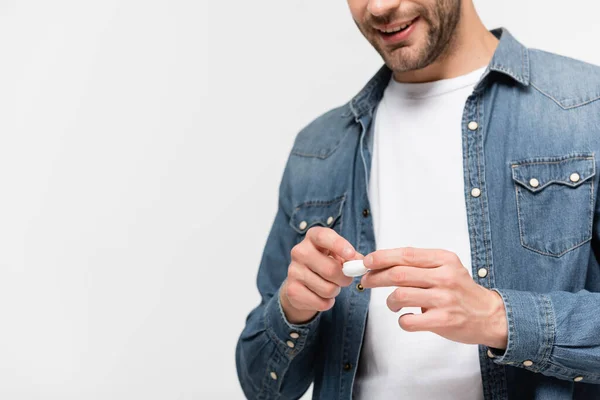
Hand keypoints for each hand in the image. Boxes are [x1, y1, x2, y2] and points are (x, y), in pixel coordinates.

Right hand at [281, 227, 361, 323]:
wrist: (301, 283)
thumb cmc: (325, 264)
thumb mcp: (338, 255)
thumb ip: (351, 257)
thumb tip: (360, 262)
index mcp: (312, 238)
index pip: (323, 237)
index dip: (339, 245)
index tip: (351, 255)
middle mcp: (299, 251)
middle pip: (331, 269)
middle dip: (345, 278)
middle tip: (345, 279)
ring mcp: (293, 271)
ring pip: (327, 289)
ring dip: (335, 291)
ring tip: (330, 286)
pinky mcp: (292, 290)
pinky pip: (321, 302)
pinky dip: (327, 302)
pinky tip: (321, 296)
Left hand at [360, 247, 507, 348]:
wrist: (489, 315)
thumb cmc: (459, 290)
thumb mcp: (445, 267)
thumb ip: (419, 263)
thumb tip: (381, 262)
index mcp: (443, 259)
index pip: (405, 254)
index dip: (381, 257)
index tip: (366, 261)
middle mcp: (444, 277)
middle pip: (398, 273)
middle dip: (376, 277)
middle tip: (366, 281)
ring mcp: (444, 299)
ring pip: (400, 295)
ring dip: (389, 301)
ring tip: (392, 303)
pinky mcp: (443, 320)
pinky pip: (409, 320)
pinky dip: (401, 320)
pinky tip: (406, 318)